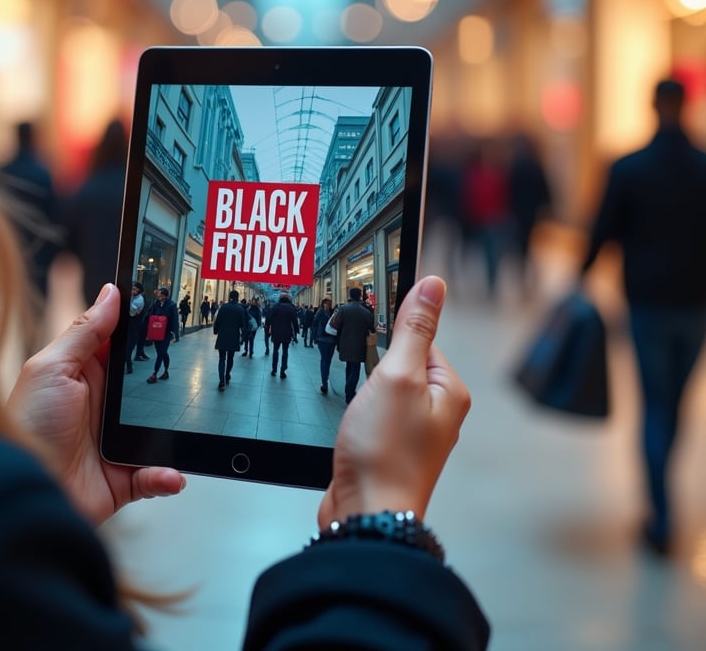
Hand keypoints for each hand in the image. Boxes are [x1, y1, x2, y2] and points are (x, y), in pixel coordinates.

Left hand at [8, 284, 185, 525]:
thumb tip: (112, 292)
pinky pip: (157, 473)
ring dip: (176, 432)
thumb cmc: (25, 426)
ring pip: (161, 429)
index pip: (124, 344)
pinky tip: (170, 472)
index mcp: (86, 373)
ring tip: (191, 427)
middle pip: (149, 385)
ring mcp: (116, 441)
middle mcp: (103, 406)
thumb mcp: (52, 368)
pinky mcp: (123, 477)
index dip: (147, 330)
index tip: (174, 313)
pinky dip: (167, 474)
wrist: (20, 496)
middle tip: (192, 372)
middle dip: (171, 381)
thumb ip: (85, 330)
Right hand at [319, 276, 468, 527]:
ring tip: (360, 417)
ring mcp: (415, 435)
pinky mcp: (391, 451)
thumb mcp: (398, 376)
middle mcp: (438, 413)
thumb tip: (433, 285)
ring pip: (384, 393)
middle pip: (401, 366)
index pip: (422, 340)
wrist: (367, 517)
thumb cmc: (385, 453)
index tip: (375, 348)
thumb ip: (413, 329)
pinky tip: (354, 431)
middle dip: (374, 371)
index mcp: (448, 391)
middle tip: (366, 391)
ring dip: (364, 397)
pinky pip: (375, 418)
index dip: (392, 341)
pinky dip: (360, 418)